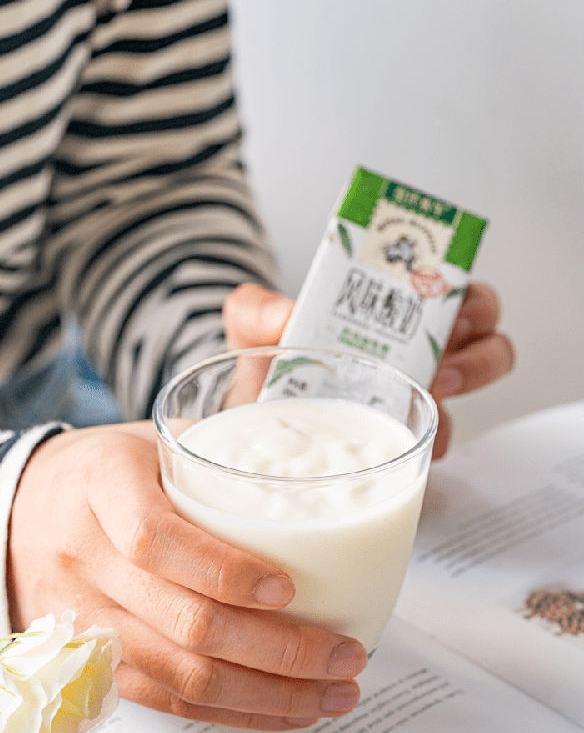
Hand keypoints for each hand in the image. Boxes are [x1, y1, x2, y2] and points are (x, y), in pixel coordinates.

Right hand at [8, 423, 366, 730]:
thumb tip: (310, 473)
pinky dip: (234, 713)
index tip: (287, 587)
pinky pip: (168, 702)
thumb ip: (218, 454)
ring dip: (268, 696)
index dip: (224, 571)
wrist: (21, 512)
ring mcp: (87, 620)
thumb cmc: (106, 471)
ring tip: (334, 694)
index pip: (156, 539)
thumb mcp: (151, 441)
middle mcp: (87, 558)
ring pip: (182, 677)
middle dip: (278, 651)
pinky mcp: (98, 662)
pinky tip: (284, 710)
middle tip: (346, 654)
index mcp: (103, 486)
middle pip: (184, 622)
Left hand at [224, 281, 514, 460]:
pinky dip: (436, 440)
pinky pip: (443, 440)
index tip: (450, 306)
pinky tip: (407, 441)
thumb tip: (284, 313)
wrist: (247, 419)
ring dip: (470, 384)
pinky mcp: (407, 441)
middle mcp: (414, 349)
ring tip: (437, 391)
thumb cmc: (263, 365)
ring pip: (477, 387)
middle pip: (485, 336)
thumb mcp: (251, 328)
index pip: (451, 291)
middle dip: (480, 347)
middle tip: (443, 360)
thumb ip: (257, 309)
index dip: (468, 298)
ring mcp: (416, 395)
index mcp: (389, 313)